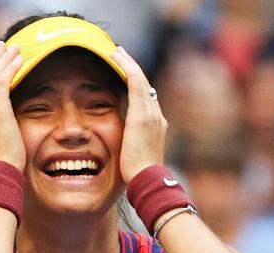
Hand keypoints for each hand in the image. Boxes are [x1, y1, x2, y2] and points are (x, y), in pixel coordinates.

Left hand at [110, 46, 166, 183]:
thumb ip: (131, 142)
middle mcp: (157, 116)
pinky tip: (119, 59)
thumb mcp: (135, 153)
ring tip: (117, 52)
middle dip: (132, 68)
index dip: (136, 83)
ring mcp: (151, 114)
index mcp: (156, 125)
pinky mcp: (142, 114)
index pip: (146, 98)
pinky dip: (128, 69)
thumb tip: (123, 139)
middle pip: (145, 85)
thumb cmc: (139, 173)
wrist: (147, 178)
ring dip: (129, 64)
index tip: (125, 72)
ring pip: (141, 80)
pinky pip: (136, 85)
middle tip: (120, 54)